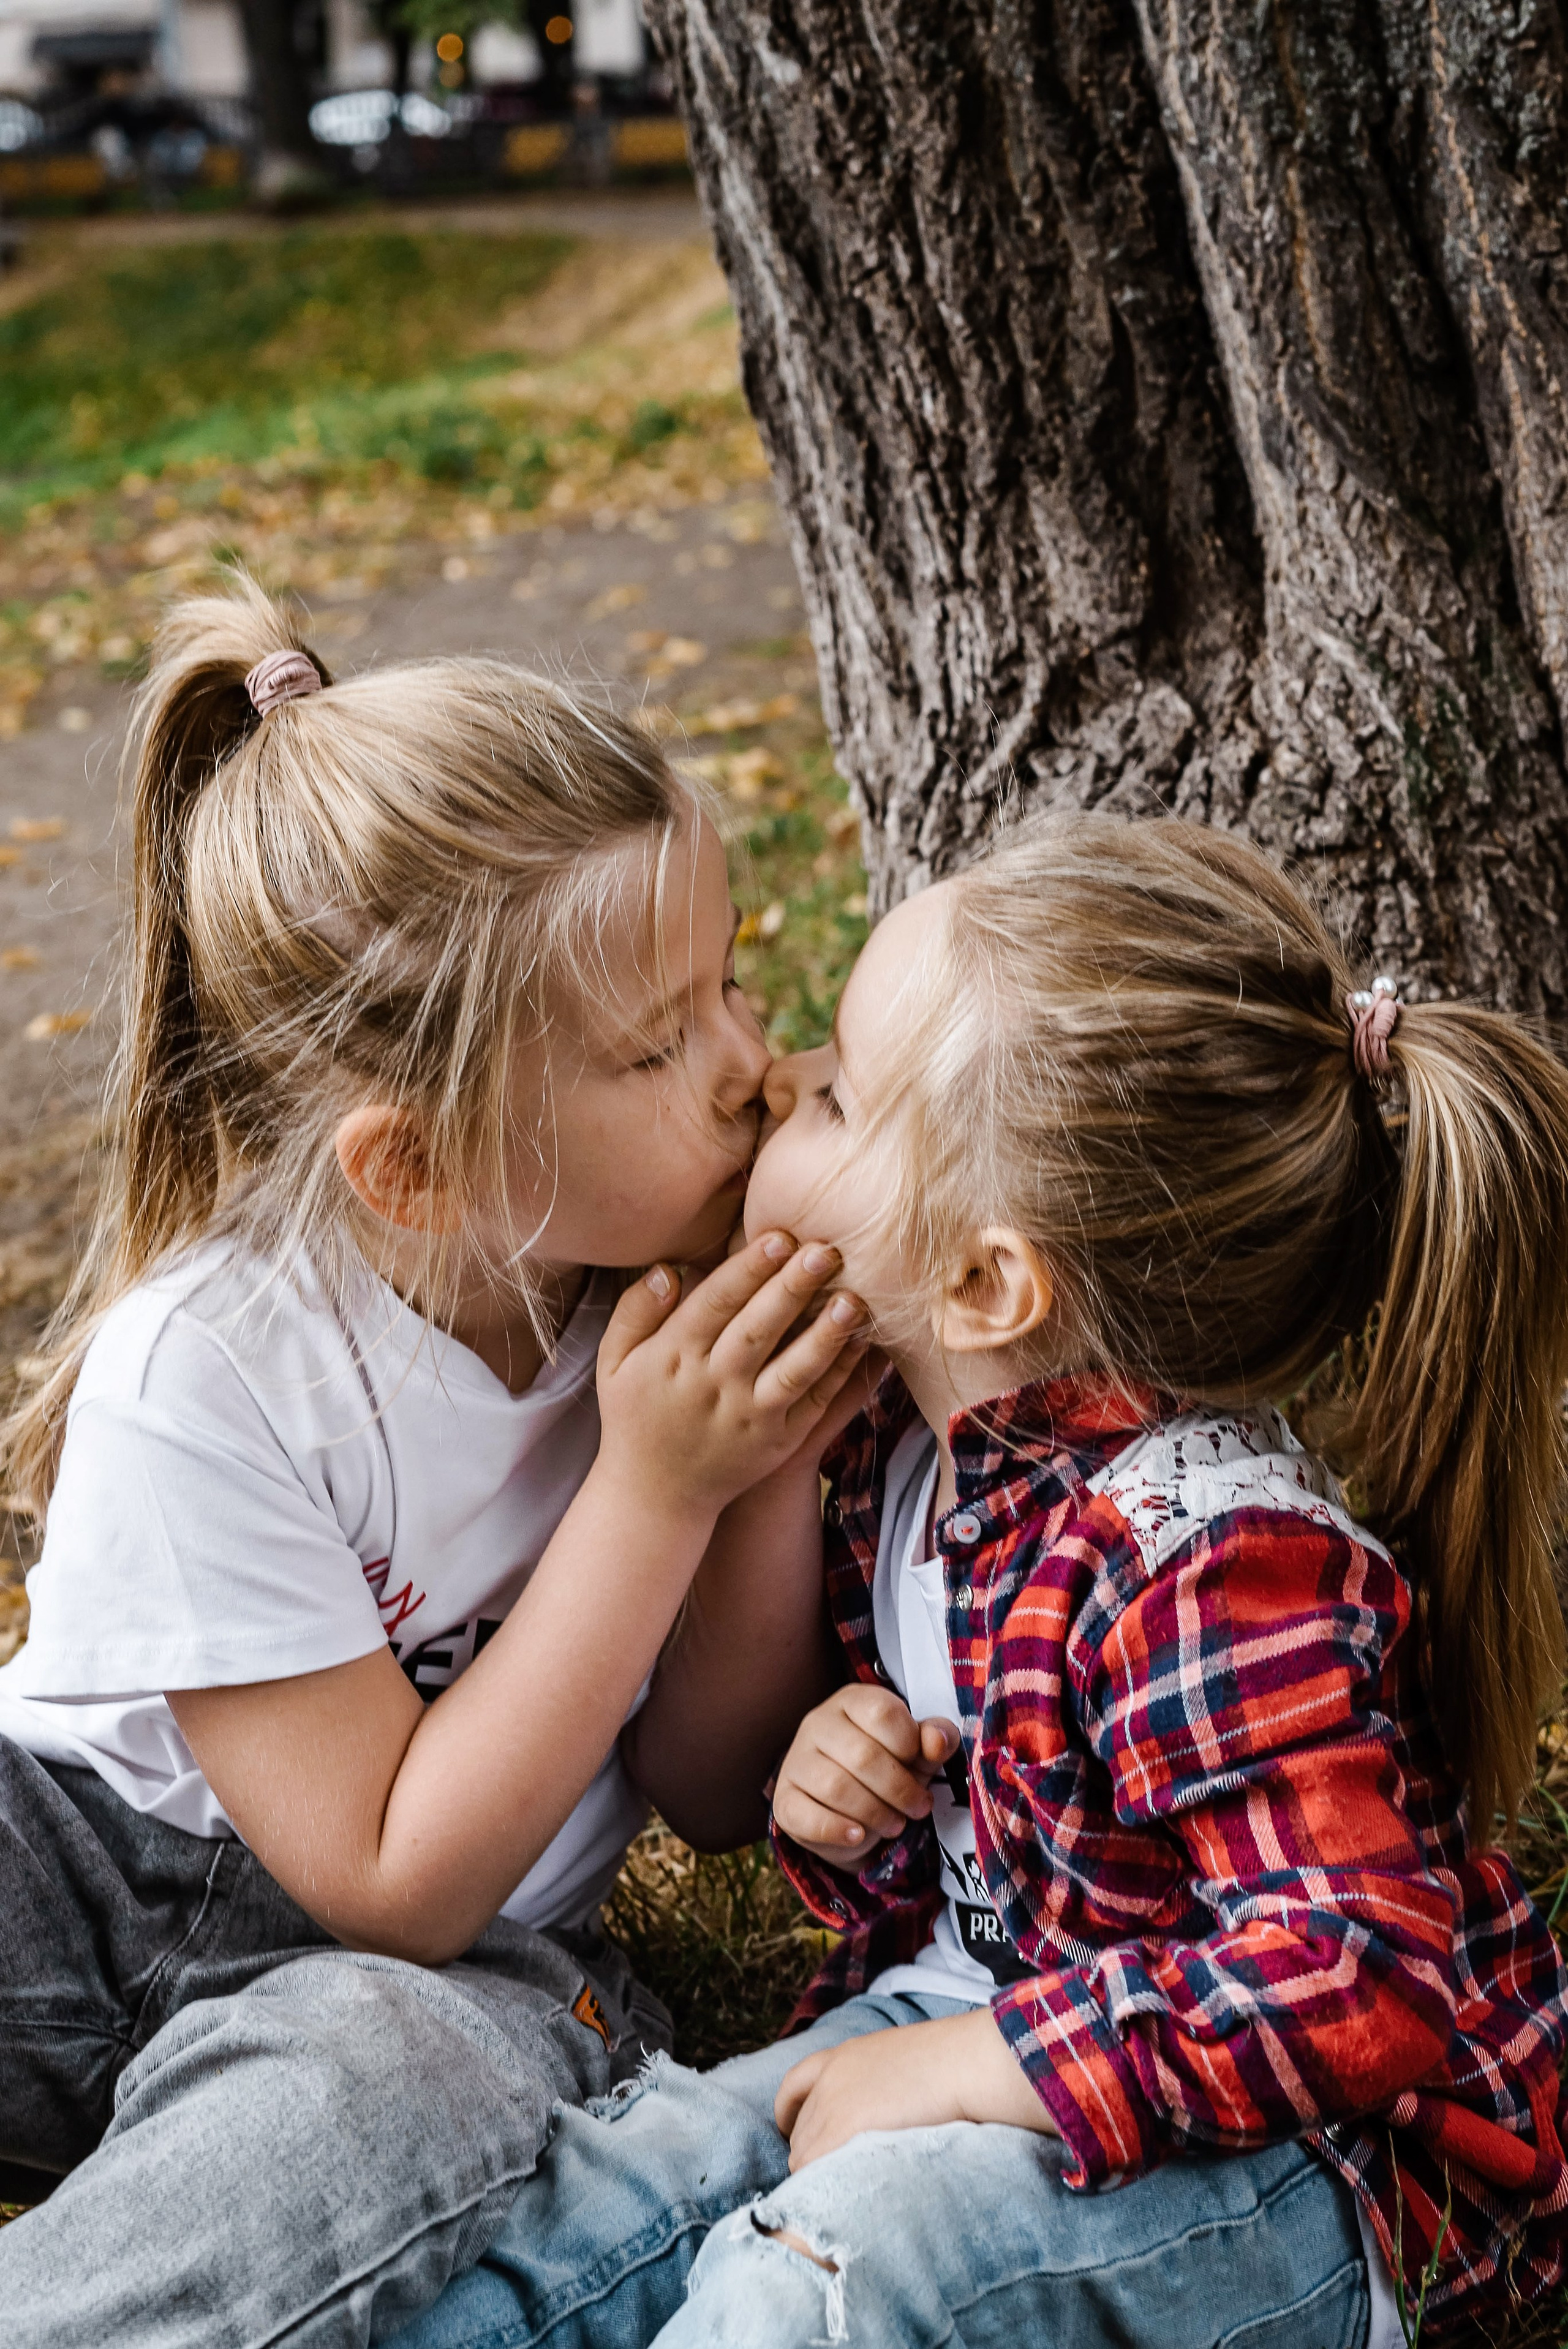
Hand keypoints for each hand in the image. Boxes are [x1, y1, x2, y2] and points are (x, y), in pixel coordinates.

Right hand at [594, 1233, 868, 1525]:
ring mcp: (750, 1416)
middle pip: (758, 1329)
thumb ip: (636, 1310)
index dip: (748, 1269)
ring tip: (855, 1299)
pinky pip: (814, 1401)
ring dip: (826, 1334)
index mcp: (673, 1357)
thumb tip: (668, 1269)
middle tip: (826, 1250)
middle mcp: (714, 1385)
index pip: (715, 1304)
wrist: (656, 1495)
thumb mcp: (615, 1361)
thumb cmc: (636, 1415)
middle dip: (793, 1288)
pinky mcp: (778, 1441)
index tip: (779, 1236)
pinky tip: (863, 1342)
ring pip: (794, 1369)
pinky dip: (841, 1373)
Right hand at [772, 1683, 958, 1865]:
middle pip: (862, 1755)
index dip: (909, 1744)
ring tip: (894, 1823)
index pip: (881, 1711)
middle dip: (900, 1789)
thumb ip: (936, 1739)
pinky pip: (806, 1816)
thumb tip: (937, 1741)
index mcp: (852, 1701)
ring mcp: (796, 1761)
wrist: (852, 1813)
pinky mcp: (784, 1800)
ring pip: (836, 1787)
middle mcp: (818, 1723)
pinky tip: (858, 1834)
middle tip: (917, 1807)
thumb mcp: (919, 1752)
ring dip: (875, 1813)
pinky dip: (837, 1830)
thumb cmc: (889, 1770)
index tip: (921, 1765)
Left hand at [775, 2010, 1057, 2169]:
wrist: (964, 2063)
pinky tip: (840, 2201)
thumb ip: (879, 2082)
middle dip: (809, 2153)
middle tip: (832, 2178)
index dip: (789, 2113)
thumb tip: (886, 2108)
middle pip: (799, 2129)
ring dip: (817, 2175)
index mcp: (842, 2056)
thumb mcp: (902, 2061)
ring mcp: (832, 2105)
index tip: (792, 2132)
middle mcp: (829, 2080)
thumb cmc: (953, 2063)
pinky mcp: (840, 2132)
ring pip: (803, 2155)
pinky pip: (814, 2169)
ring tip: (841, 2196)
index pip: (793, 2086)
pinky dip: (821, 2187)